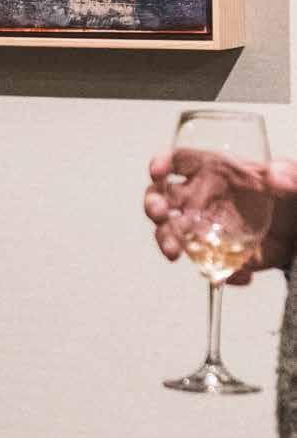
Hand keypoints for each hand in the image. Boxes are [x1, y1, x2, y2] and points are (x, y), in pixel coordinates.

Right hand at [144, 152, 296, 283]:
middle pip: (161, 196)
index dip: (162, 164)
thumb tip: (279, 177)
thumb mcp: (291, 181)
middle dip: (154, 204)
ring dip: (166, 240)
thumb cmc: (287, 196)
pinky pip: (201, 262)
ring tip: (174, 252)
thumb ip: (287, 176)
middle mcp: (199, 197)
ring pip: (170, 230)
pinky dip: (210, 271)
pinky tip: (229, 275)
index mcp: (212, 171)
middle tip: (160, 214)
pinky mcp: (212, 252)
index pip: (179, 162)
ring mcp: (201, 226)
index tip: (158, 172)